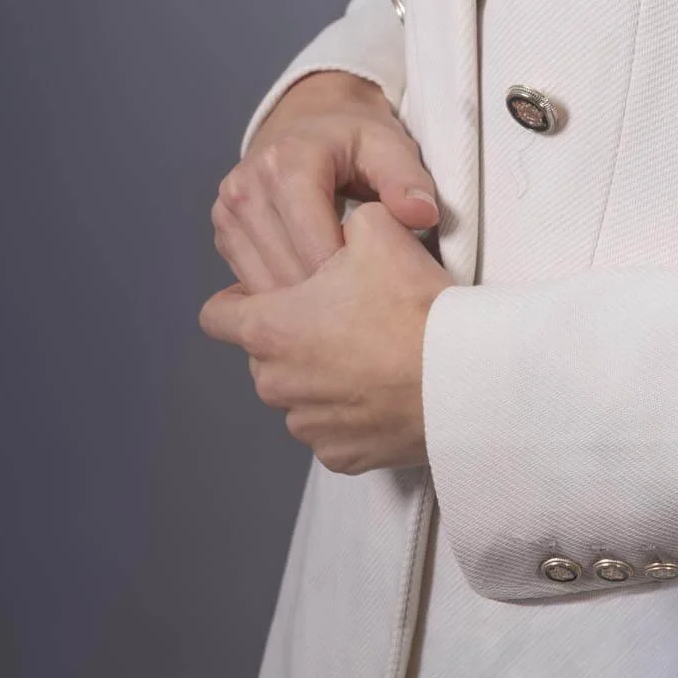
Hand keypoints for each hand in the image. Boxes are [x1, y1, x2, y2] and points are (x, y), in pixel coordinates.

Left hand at [199, 197, 452, 471]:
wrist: (460, 376)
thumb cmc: (410, 306)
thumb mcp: (376, 229)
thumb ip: (342, 222)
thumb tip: (343, 225)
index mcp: (270, 328)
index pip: (216, 315)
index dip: (237, 298)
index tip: (266, 292)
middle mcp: (276, 382)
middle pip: (265, 354)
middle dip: (294, 335)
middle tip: (344, 314)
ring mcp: (306, 425)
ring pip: (299, 393)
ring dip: (322, 375)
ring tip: (372, 352)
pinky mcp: (339, 456)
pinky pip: (332, 428)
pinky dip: (351, 411)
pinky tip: (385, 388)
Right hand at [211, 71, 440, 293]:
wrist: (313, 115)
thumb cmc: (355, 136)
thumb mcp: (389, 145)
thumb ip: (407, 180)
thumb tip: (422, 215)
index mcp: (288, 165)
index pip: (315, 247)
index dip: (349, 278)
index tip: (379, 292)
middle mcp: (247, 186)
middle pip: (285, 271)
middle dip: (325, 297)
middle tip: (363, 309)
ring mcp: (228, 208)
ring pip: (262, 284)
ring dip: (299, 303)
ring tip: (339, 308)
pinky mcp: (224, 226)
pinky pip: (247, 278)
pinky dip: (279, 292)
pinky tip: (311, 296)